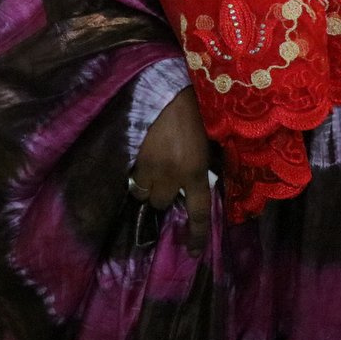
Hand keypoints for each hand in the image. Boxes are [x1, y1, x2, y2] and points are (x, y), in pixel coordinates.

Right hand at [132, 87, 211, 253]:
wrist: (166, 86)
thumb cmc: (195, 111)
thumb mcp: (210, 141)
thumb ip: (208, 164)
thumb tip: (207, 180)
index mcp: (195, 171)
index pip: (198, 213)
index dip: (195, 236)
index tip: (192, 253)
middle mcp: (170, 174)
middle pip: (162, 203)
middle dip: (164, 196)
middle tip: (167, 181)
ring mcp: (147, 165)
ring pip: (142, 192)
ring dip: (148, 186)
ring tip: (152, 170)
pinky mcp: (130, 154)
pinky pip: (130, 174)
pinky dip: (135, 172)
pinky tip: (140, 159)